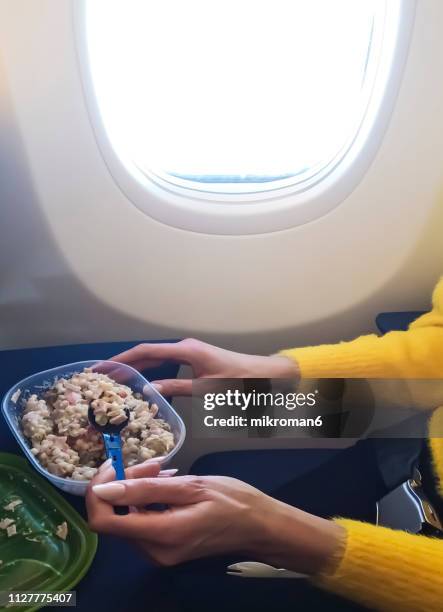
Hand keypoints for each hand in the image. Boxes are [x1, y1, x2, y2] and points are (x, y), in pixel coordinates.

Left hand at [86, 469, 343, 573]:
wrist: (260, 526)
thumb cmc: (232, 501)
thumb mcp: (191, 486)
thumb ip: (145, 489)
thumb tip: (104, 488)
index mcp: (161, 535)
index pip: (103, 521)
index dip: (99, 491)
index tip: (116, 465)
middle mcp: (153, 551)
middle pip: (114, 517)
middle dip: (122, 484)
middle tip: (151, 463)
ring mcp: (159, 553)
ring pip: (127, 518)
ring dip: (135, 490)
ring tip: (163, 470)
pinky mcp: (165, 548)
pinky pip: (141, 522)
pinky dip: (146, 500)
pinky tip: (166, 483)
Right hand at [111, 339, 298, 395]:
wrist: (263, 375)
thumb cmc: (238, 381)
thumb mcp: (206, 389)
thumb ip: (177, 389)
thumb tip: (148, 391)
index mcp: (185, 349)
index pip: (146, 352)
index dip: (123, 359)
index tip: (104, 367)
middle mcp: (185, 347)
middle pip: (147, 353)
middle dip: (125, 364)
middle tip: (103, 376)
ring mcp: (189, 352)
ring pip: (156, 358)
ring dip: (137, 367)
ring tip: (118, 379)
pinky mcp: (194, 359)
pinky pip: (166, 362)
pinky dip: (152, 370)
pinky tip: (144, 382)